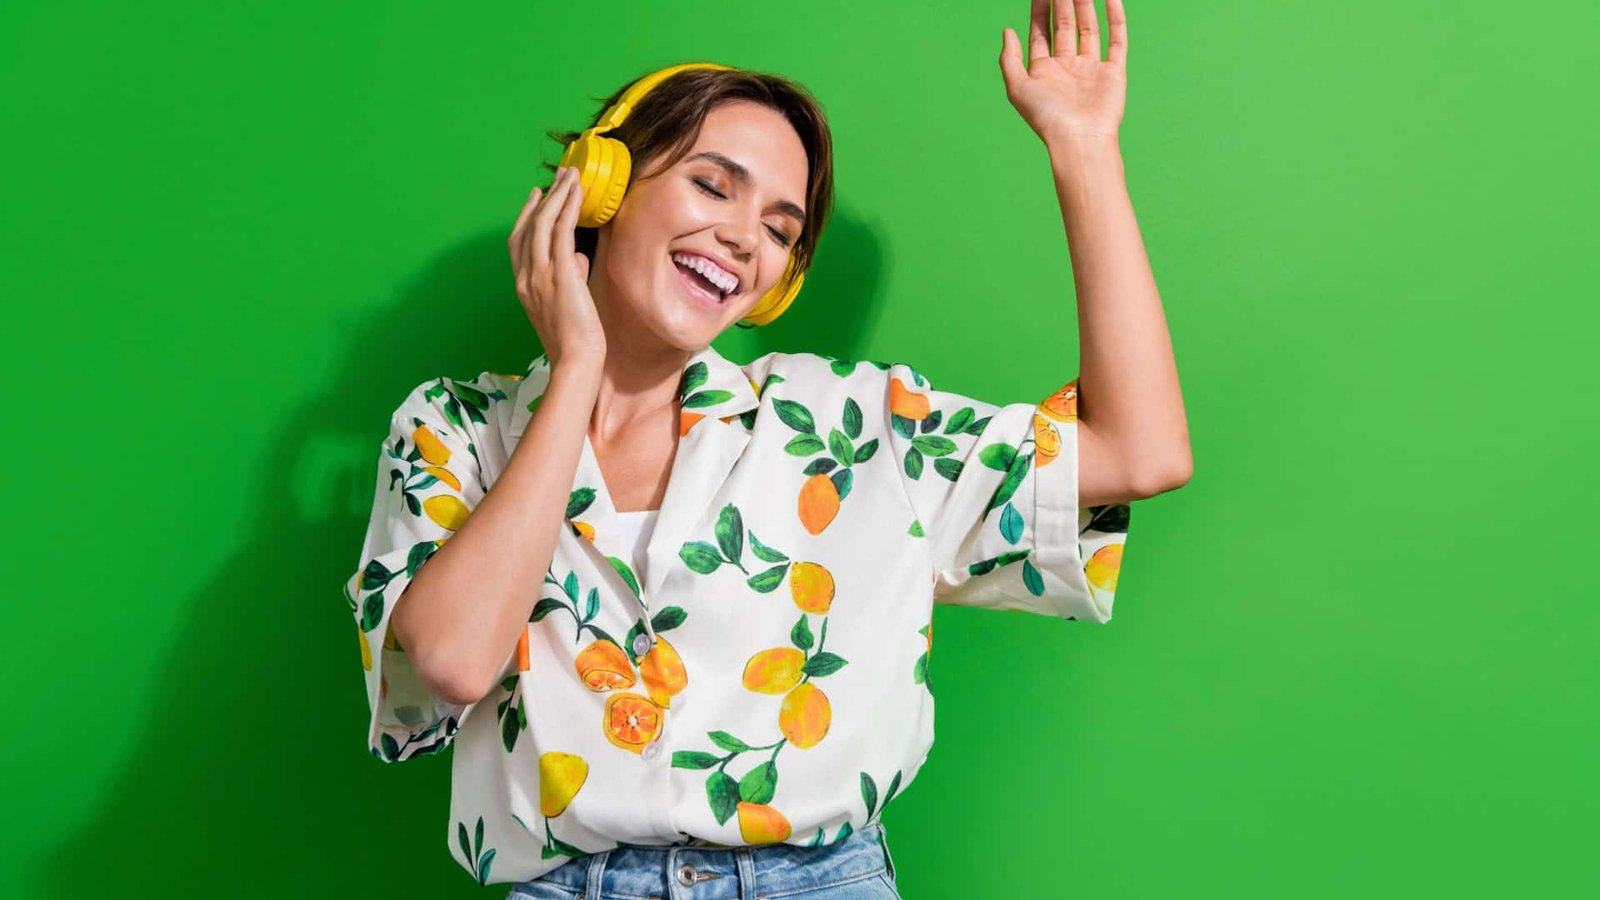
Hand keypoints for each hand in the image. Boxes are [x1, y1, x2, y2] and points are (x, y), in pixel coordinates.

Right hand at [508, 166, 605, 367]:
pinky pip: (560, 231)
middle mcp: (525, 278)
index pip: (520, 243)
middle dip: (543, 198)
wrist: (576, 362)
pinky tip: (576, 192)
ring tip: (570, 174)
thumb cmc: (576, 343)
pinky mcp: (559, 273)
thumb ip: (568, 278)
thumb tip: (577, 257)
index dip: (527, 215)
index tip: (537, 196)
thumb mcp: (567, 306)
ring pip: (543, 223)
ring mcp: (539, 275)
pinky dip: (567, 207)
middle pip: (528, 226)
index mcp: (524, 287)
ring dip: (557, 195)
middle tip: (559, 176)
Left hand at [999, 0, 1127, 143]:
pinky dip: (1115, 18)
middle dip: (1062, 3)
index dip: (1039, 10)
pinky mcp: (1113, 72)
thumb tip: (1007, 31)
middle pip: (1064, 26)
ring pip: (1088, 29)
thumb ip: (1009, 59)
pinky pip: (1116, 39)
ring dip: (1085, 5)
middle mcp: (1067, 68)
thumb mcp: (1017, 88)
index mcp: (1044, 71)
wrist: (1079, 139)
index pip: (1041, 33)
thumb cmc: (1046, 117)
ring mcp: (1091, 69)